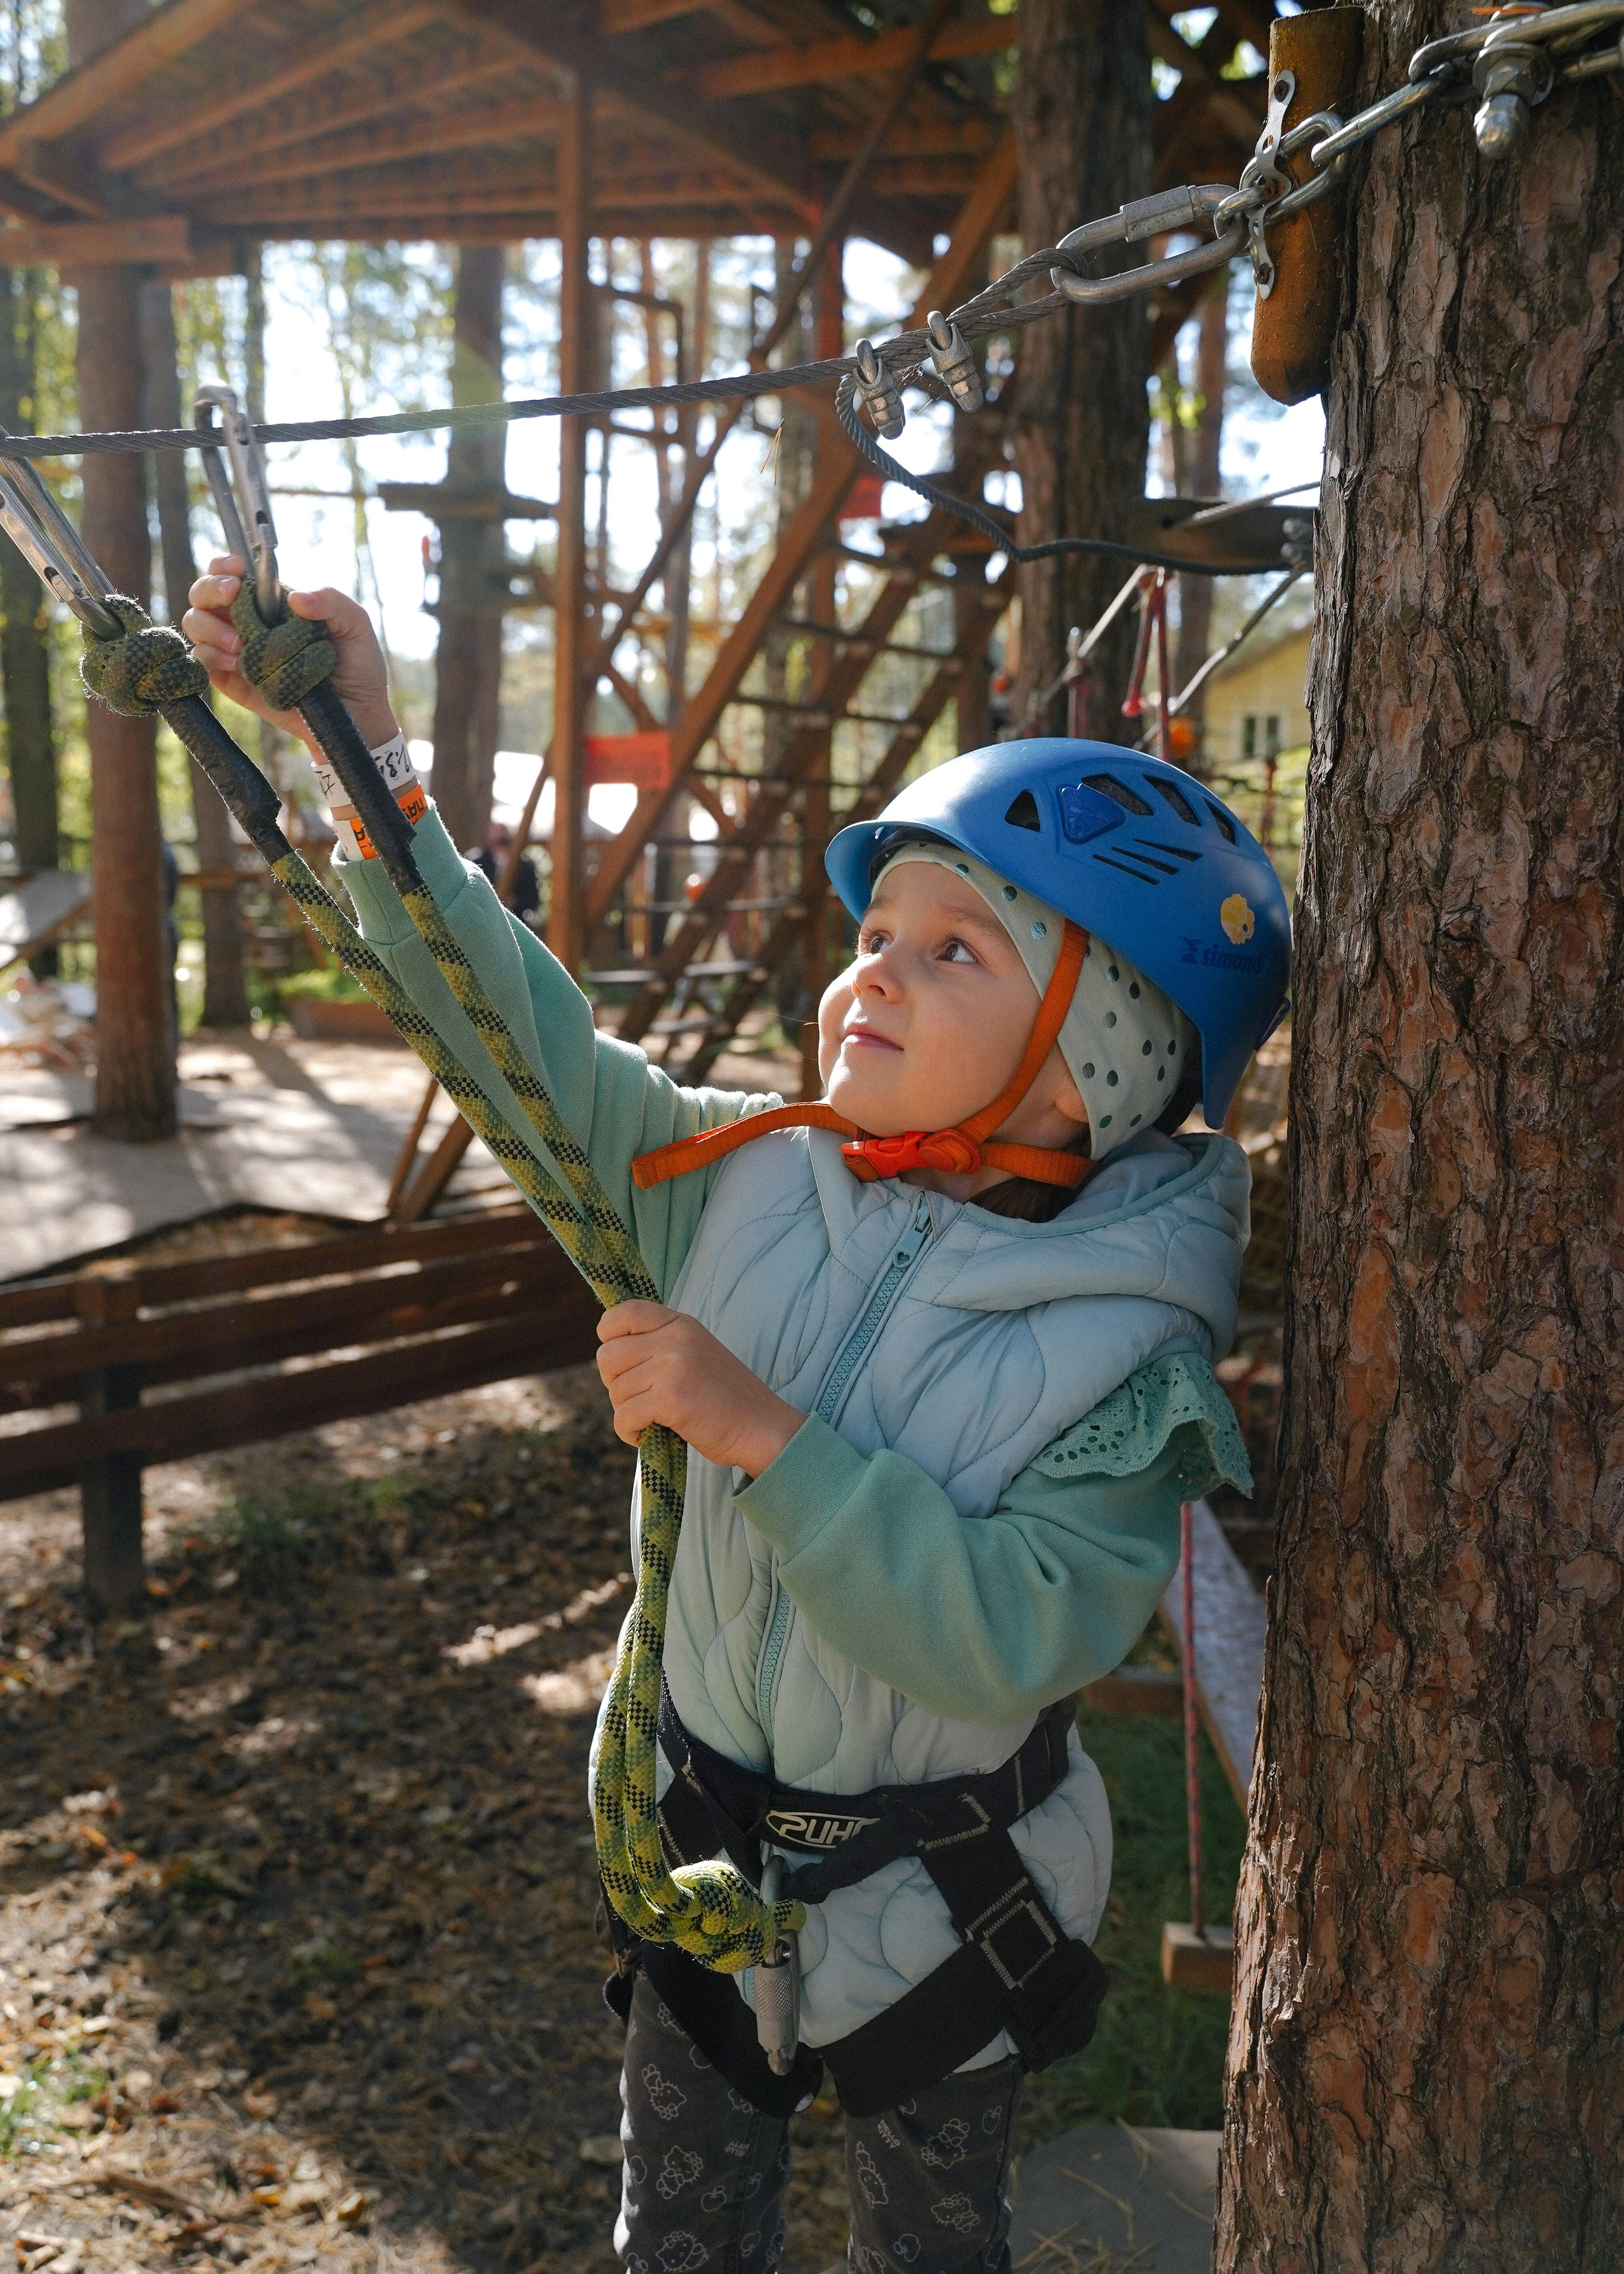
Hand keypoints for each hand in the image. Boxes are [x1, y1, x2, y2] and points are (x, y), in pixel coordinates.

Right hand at [183, 555, 399, 751]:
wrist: (356, 715)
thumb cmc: (357, 665)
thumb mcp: (355, 625)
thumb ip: (331, 601)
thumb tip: (295, 597)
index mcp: (271, 602)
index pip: (232, 573)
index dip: (224, 566)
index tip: (237, 569)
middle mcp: (247, 621)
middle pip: (203, 594)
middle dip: (210, 589)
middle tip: (232, 596)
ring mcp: (236, 651)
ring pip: (196, 625)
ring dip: (210, 627)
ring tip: (240, 644)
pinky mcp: (232, 681)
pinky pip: (201, 662)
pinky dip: (210, 657)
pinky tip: (236, 663)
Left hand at [596, 1302, 803, 1476]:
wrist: (761, 1427)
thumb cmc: (725, 1397)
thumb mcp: (695, 1352)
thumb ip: (660, 1344)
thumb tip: (608, 1352)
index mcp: (681, 1324)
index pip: (625, 1312)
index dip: (609, 1334)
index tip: (619, 1360)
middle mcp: (675, 1339)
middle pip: (608, 1355)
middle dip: (614, 1383)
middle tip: (638, 1398)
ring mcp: (672, 1368)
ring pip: (615, 1391)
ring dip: (627, 1412)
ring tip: (653, 1419)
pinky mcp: (670, 1399)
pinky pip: (623, 1417)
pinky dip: (629, 1432)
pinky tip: (647, 1434)